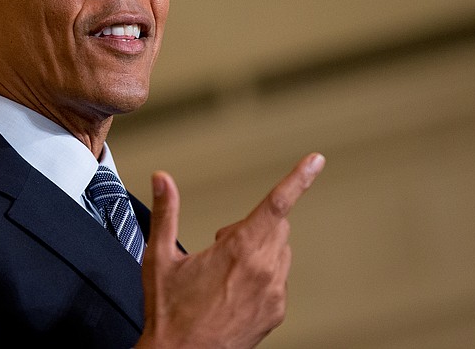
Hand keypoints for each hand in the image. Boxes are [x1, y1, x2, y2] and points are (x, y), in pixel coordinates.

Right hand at [136, 153, 324, 348]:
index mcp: (239, 250)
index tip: (314, 162)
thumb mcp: (159, 257)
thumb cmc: (170, 314)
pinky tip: (234, 289)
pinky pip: (279, 279)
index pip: (277, 203)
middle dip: (251, 225)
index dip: (299, 178)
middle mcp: (264, 270)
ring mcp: (273, 293)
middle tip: (220, 245)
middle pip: (276, 226)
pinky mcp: (276, 312)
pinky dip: (262, 275)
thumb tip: (163, 181)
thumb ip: (166, 212)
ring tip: (225, 270)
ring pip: (279, 251)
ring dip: (259, 248)